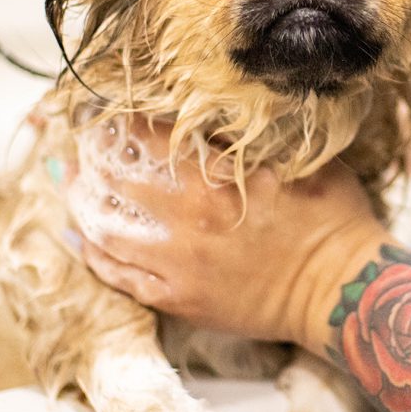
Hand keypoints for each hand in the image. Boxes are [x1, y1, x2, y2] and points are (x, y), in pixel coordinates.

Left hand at [60, 116, 389, 354]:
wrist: (341, 288)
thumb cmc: (330, 217)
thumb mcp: (293, 157)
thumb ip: (243, 137)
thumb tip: (203, 112)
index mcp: (212, 179)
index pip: (142, 140)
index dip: (117, 122)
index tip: (106, 111)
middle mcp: (185, 221)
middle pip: (113, 181)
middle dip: (91, 156)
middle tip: (82, 141)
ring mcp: (176, 266)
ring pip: (104, 229)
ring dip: (81, 201)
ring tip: (69, 180)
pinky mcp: (178, 300)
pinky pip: (119, 277)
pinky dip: (92, 254)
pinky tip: (78, 237)